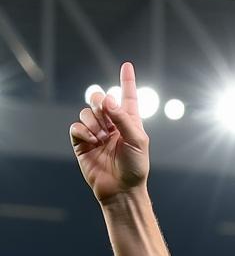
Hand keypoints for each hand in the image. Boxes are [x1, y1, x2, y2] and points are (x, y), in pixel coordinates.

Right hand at [69, 61, 149, 204]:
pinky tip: (92, 141)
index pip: (128, 97)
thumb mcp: (137, 141)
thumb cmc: (135, 168)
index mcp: (129, 122)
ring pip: (86, 112)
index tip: (127, 65)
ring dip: (93, 122)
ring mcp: (96, 133)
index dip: (127, 81)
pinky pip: (76, 126)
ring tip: (101, 137)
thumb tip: (108, 100)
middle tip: (106, 118)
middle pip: (99, 98)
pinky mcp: (82, 142)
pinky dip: (83, 131)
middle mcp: (112, 125)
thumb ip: (124, 119)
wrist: (121, 189)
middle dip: (101, 103)